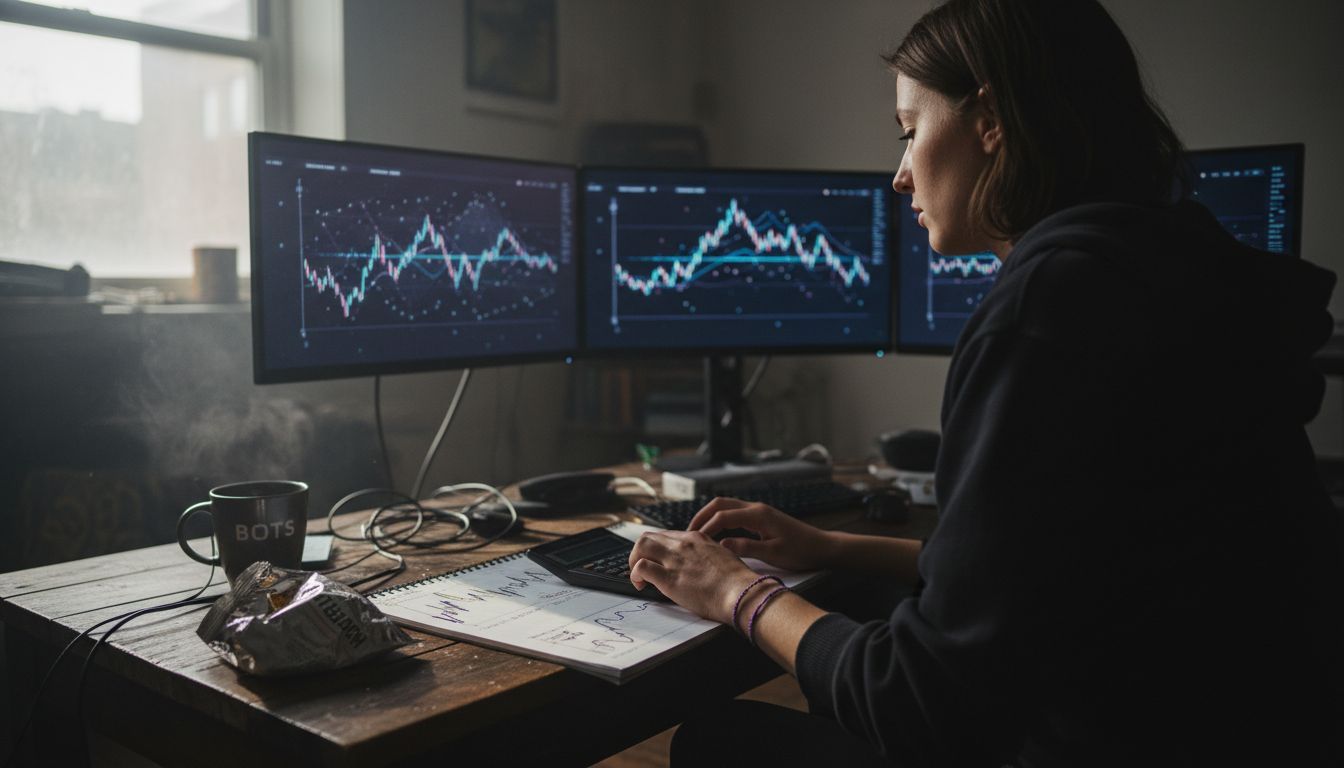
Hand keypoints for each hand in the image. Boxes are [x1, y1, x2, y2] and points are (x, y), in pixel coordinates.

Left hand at [627, 529, 758, 624]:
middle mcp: (684, 545)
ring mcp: (675, 559)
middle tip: (643, 569)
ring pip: (641, 546)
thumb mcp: (723, 558)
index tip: (658, 562)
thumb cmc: (737, 582)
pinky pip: (641, 567)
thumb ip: (707, 557)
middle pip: (649, 536)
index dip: (657, 549)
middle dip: (640, 552)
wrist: (742, 592)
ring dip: (634, 560)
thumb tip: (700, 567)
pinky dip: (635, 575)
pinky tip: (641, 585)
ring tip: (639, 577)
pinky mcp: (669, 578)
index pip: (666, 535)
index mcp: (697, 538)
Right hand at [687, 497, 836, 571]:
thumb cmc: (801, 551)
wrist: (821, 547)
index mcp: (758, 515)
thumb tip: (721, 545)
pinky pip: (734, 513)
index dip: (706, 527)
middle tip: (687, 532)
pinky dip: (721, 520)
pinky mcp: (761, 518)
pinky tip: (715, 534)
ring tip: (697, 533)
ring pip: (726, 506)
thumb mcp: (774, 553)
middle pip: (720, 504)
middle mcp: (756, 508)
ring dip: (710, 517)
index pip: (723, 516)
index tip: (694, 541)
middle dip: (702, 516)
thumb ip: (747, 547)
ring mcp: (758, 511)